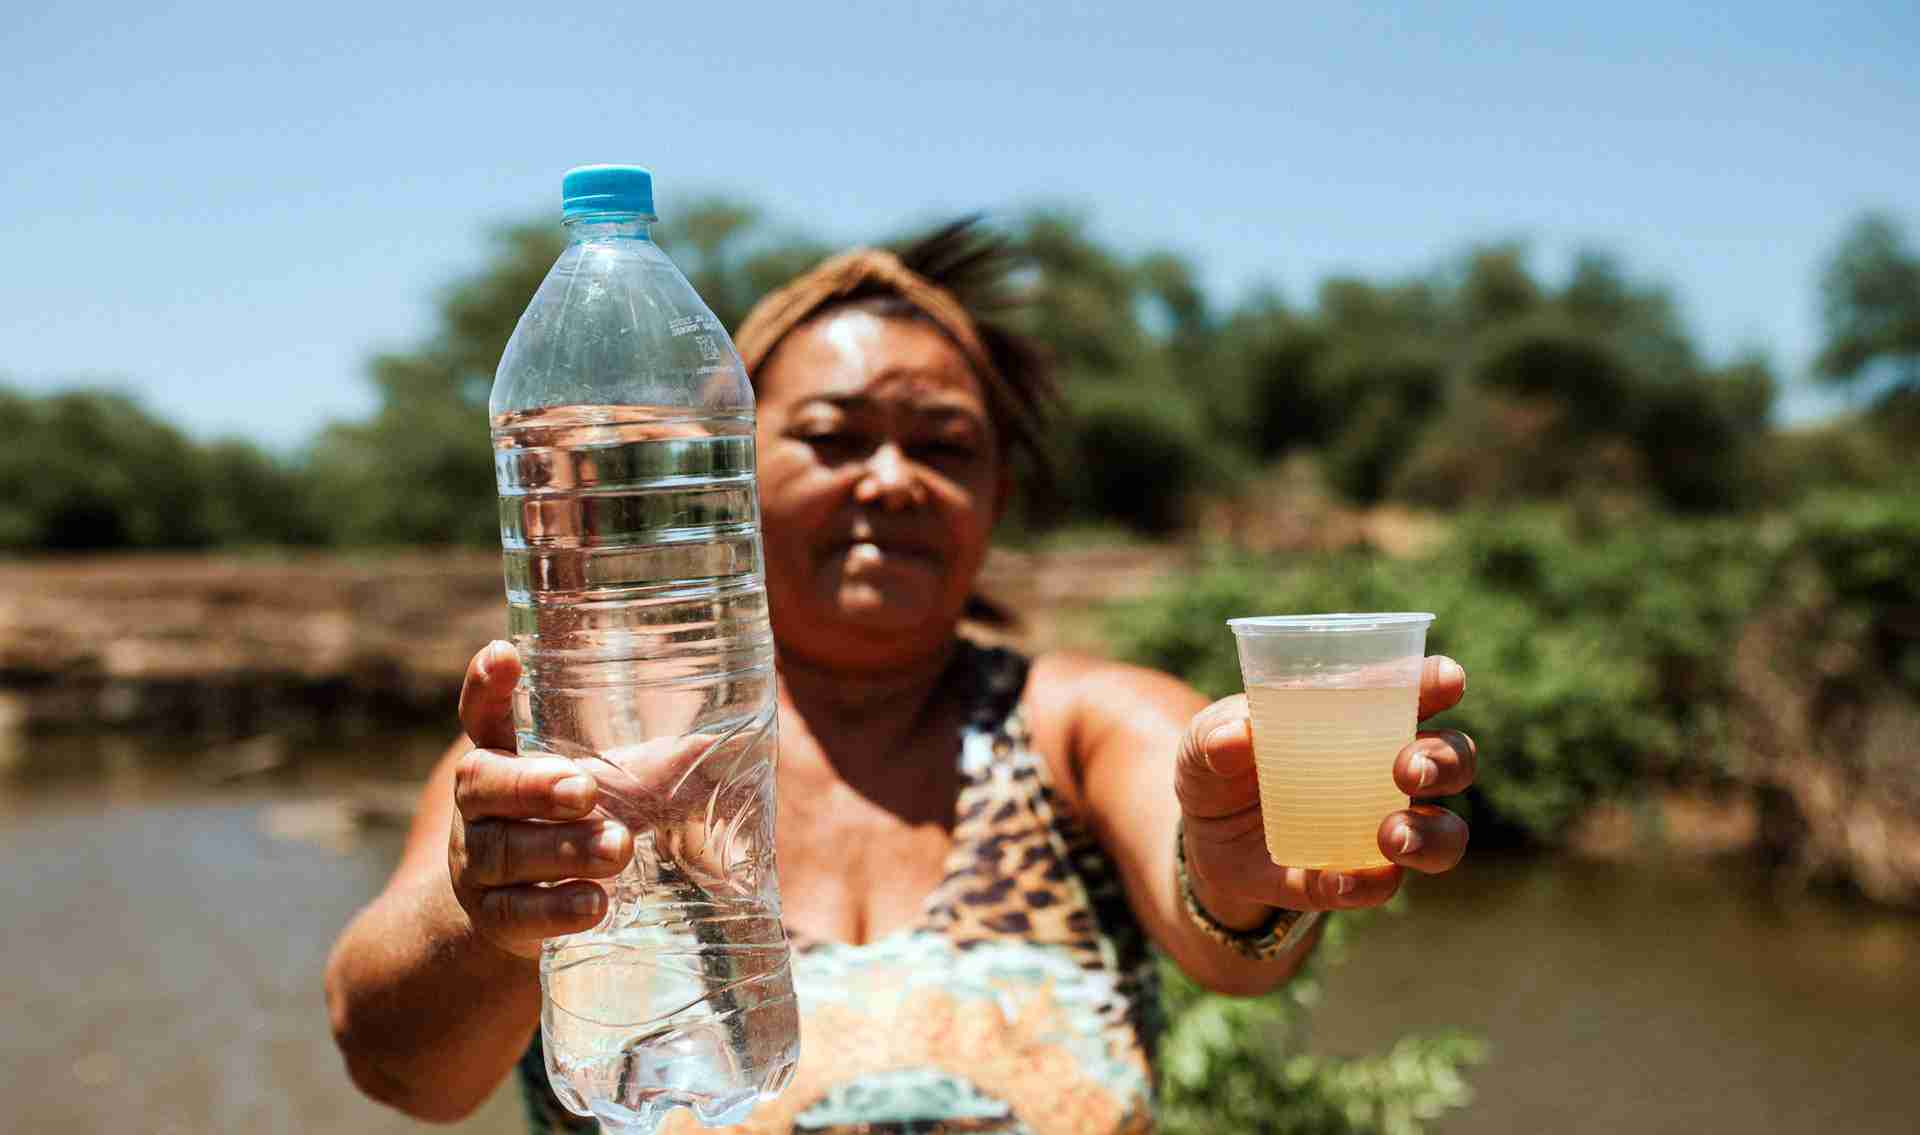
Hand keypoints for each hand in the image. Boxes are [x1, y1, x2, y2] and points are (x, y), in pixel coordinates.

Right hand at [447, 641, 632, 958]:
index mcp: (503, 756)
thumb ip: (650, 770)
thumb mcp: (604, 792)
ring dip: (563, 850)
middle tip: (587, 790)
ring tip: (618, 849)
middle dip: (535, 786)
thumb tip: (729, 746)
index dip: (487, 686)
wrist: (514, 914)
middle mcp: (479, 805)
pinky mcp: (492, 919)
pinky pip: (513, 914)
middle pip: (484, 784)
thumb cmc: (572, 828)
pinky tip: (595, 905)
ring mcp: (477, 864)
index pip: (482, 713)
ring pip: (504, 851)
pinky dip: (555, 910)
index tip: (506, 656)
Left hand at [1174, 656, 1474, 924]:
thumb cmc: (1220, 764)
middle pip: (1453, 761)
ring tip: (1392, 835)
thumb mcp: (1203, 742)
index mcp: (1362, 717)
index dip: (1438, 683)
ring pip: (1444, 833)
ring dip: (1429, 834)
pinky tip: (1337, 878)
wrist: (1201, 836)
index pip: (1417, 692)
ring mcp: (1379, 829)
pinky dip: (1364, 884)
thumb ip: (1214, 736)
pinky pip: (1377, 886)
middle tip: (1408, 770)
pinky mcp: (1350, 878)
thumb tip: (1236, 736)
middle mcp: (1389, 772)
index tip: (1448, 679)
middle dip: (1445, 763)